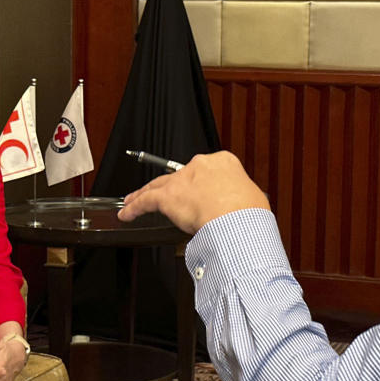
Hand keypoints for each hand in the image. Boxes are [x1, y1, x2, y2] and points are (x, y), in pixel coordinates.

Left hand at [117, 151, 269, 233]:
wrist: (237, 218)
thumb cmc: (248, 212)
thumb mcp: (252, 199)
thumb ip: (241, 199)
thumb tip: (242, 207)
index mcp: (223, 162)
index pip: (208, 171)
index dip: (203, 185)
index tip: (202, 195)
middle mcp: (200, 166)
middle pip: (180, 176)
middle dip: (175, 189)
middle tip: (173, 202)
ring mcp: (182, 180)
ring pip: (158, 185)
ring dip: (145, 193)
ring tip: (134, 200)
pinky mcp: (167, 196)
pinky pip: (145, 201)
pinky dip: (134, 207)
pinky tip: (127, 213)